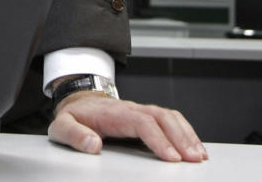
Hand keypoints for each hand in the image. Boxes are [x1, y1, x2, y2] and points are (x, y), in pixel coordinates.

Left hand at [47, 91, 207, 161]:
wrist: (79, 101)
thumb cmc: (74, 116)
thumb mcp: (62, 126)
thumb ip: (74, 135)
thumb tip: (94, 144)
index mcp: (114, 112)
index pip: (142, 122)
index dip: (159, 139)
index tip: (171, 157)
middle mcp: (132, 108)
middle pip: (163, 118)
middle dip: (181, 138)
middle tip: (194, 160)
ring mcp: (141, 111)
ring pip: (170, 117)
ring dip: (187, 135)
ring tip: (199, 156)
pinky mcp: (147, 116)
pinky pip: (171, 120)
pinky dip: (186, 131)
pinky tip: (194, 146)